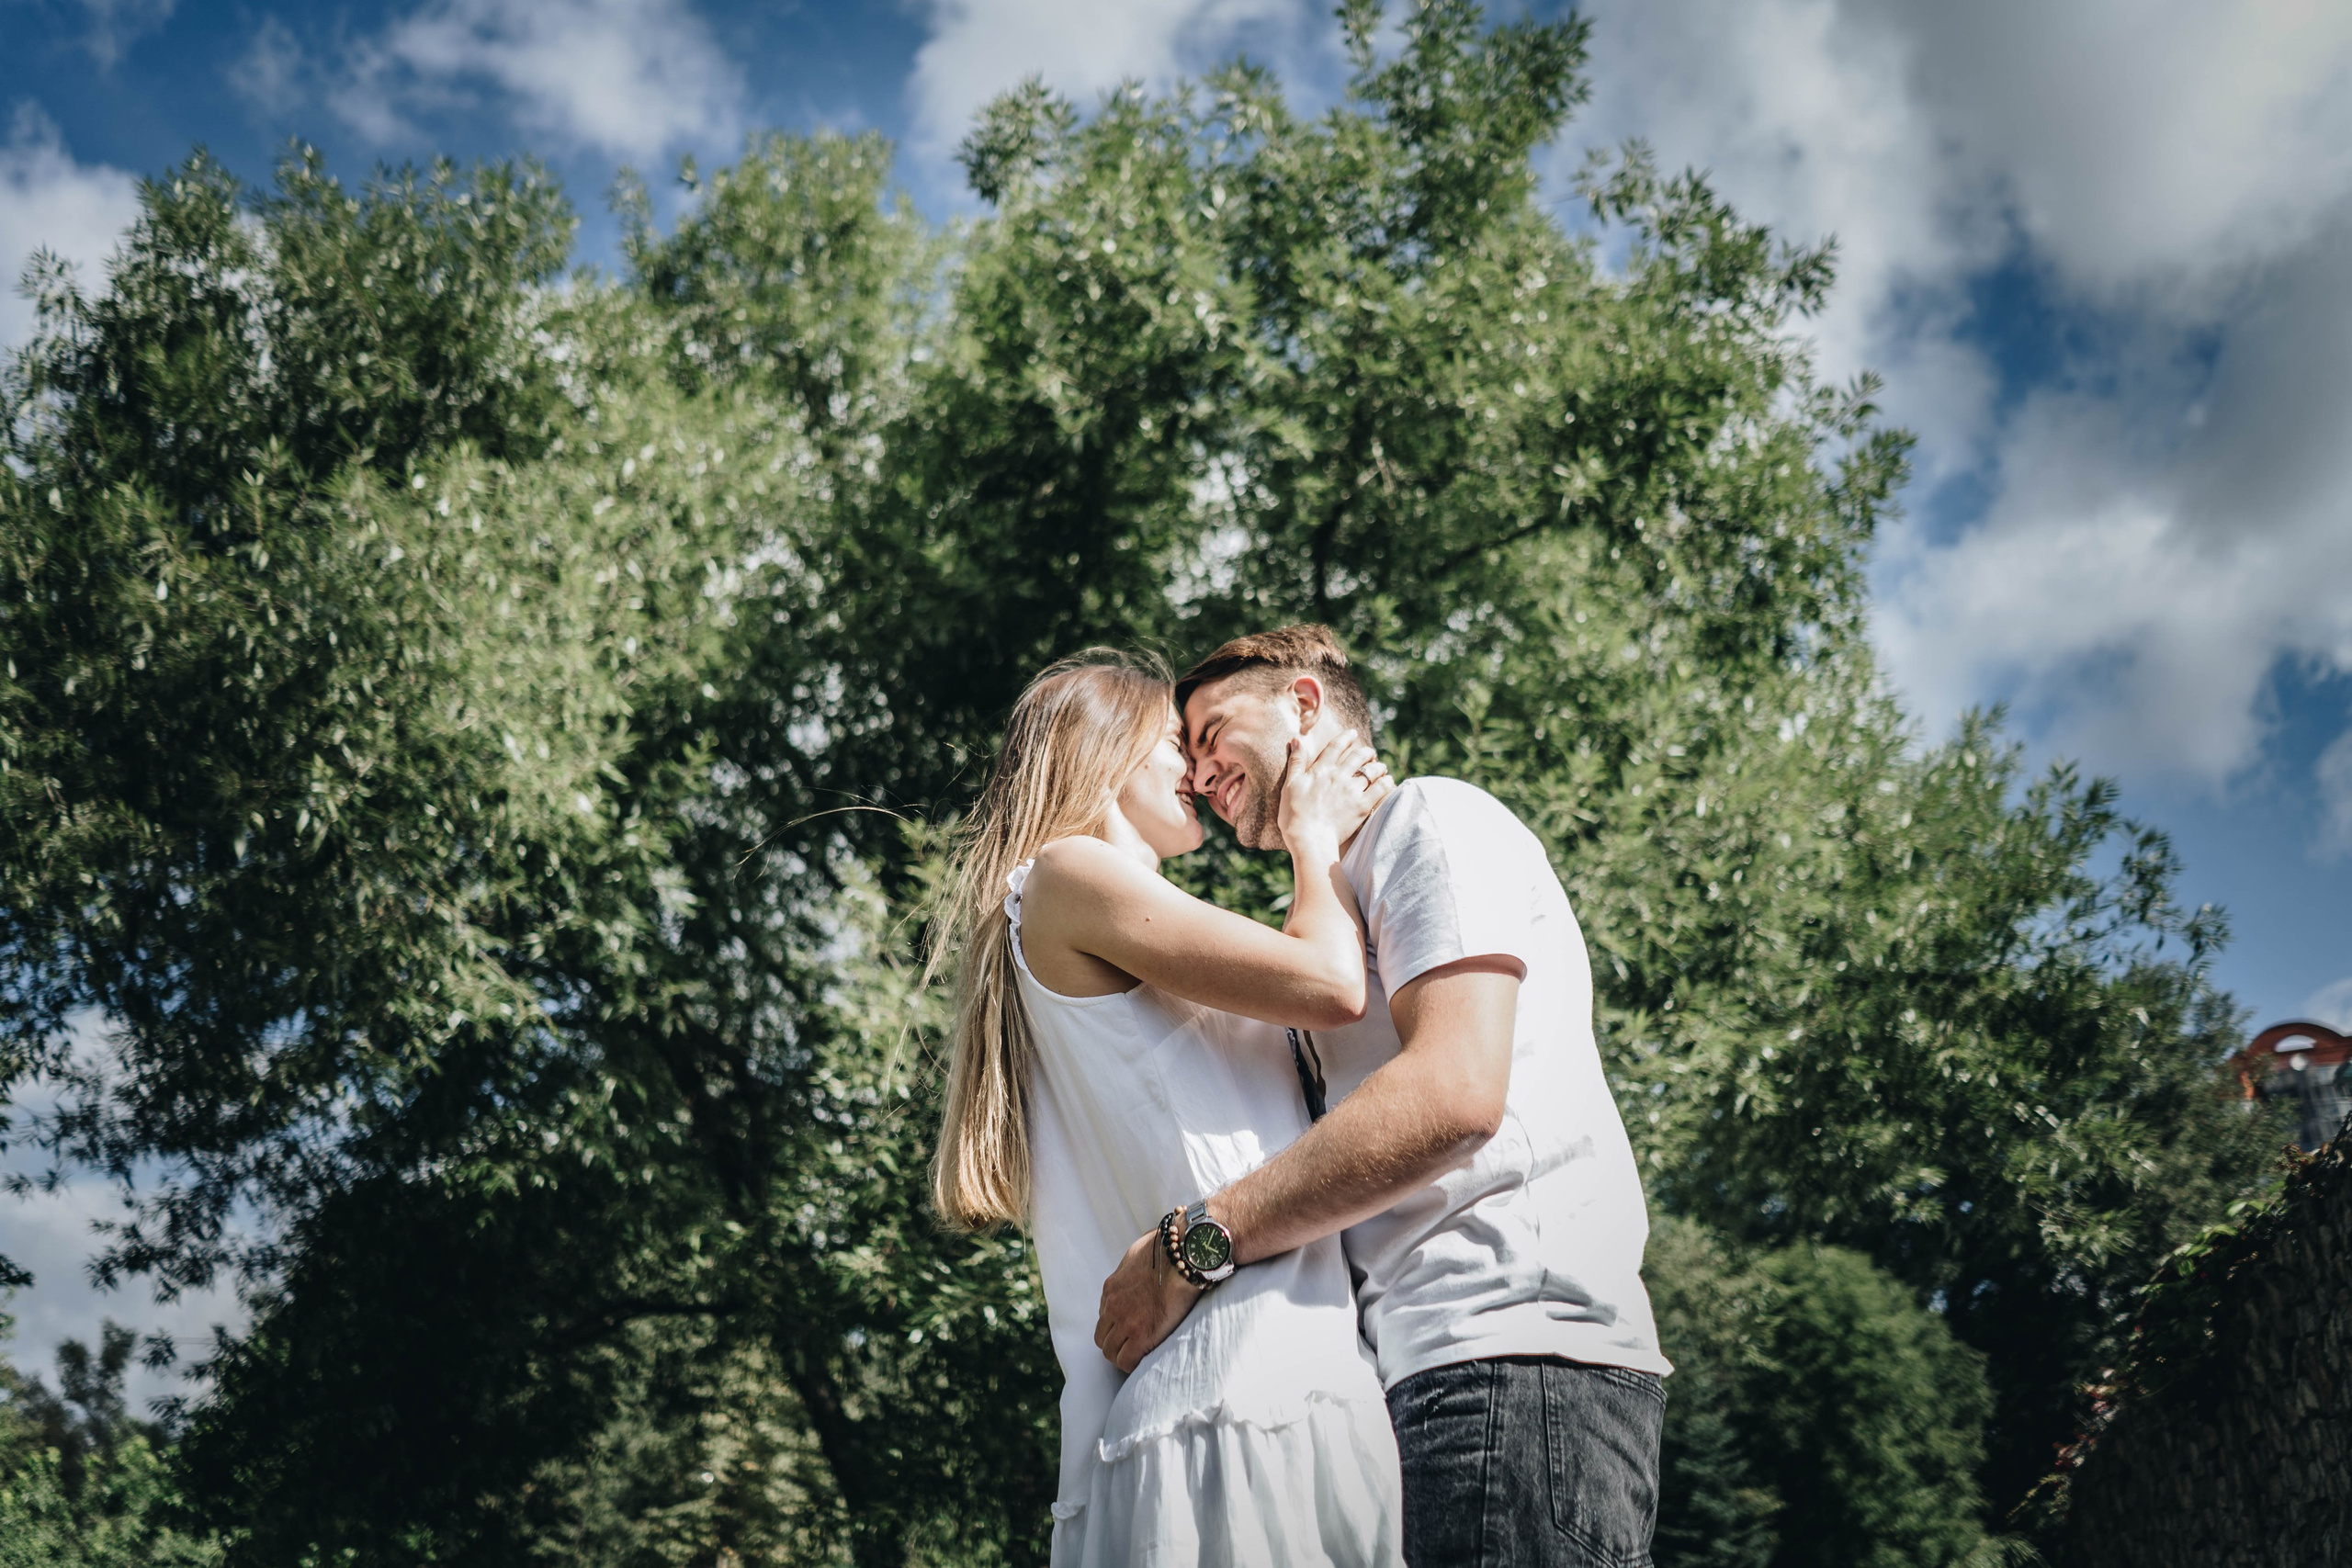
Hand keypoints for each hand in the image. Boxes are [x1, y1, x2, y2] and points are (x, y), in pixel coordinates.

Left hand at [1095, 1226, 1200, 1373]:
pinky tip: (1145, 1361)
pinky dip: (1133, 1364)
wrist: (1183, 1254)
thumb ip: (1134, 1266)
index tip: (1130, 1328)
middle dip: (1115, 1343)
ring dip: (1123, 1356)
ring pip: (1110, 1352)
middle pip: (1102, 1337)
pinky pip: (1126, 1361)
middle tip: (1133, 1346)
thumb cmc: (1169, 1249)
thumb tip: (1142, 1264)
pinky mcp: (1141, 1335)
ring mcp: (1125, 1322)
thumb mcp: (1139, 1253)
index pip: (1104, 1315)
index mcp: (1112, 1288)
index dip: (1117, 1325)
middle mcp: (1113, 1306)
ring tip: (1140, 1357)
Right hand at [1276, 727, 1392, 851]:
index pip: (1336, 746)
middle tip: (1370, 753)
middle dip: (1366, 751)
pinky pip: (1381, 788)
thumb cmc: (1294, 814)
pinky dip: (1387, 783)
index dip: (1346, 737)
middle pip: (1358, 756)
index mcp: (1321, 770)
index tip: (1353, 733)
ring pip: (1372, 770)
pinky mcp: (1363, 806)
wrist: (1309, 838)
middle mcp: (1339, 776)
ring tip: (1380, 768)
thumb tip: (1295, 740)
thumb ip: (1295, 762)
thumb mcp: (1290, 785)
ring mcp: (1352, 790)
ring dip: (1378, 766)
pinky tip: (1388, 782)